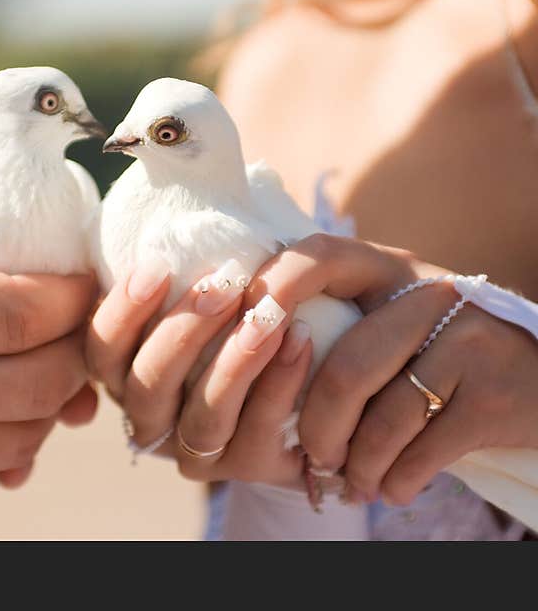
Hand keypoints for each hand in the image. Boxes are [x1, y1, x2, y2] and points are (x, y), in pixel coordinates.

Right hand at [0, 152, 97, 504]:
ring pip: (29, 430)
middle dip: (78, 344)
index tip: (81, 277)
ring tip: (50, 357)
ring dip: (58, 394)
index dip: (73, 295)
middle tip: (75, 318)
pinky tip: (12, 402)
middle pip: (43, 378)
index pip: (26, 312)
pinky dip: (21, 434)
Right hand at [85, 258, 313, 486]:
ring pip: (201, 419)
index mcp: (127, 371)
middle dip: (183, 333)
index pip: (101, 351)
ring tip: (270, 313)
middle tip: (224, 284)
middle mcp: (152, 416)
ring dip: (234, 363)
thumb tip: (170, 219)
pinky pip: (256, 435)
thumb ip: (182, 271)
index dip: (121, 314)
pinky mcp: (247, 467)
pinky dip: (278, 385)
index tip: (157, 267)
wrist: (312, 373)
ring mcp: (197, 449)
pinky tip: (301, 340)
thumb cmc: (244, 311)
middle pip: (146, 387)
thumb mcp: (207, 290)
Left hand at [243, 233, 537, 504]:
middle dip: (318, 429)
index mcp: (387, 268)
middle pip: (345, 369)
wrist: (537, 381)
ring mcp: (469, 339)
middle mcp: (430, 292)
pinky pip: (423, 452)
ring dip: (358, 466)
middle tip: (314, 457)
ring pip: (383, 420)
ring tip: (353, 481)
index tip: (241, 339)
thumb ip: (328, 321)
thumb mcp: (386, 319)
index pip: (316, 258)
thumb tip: (237, 357)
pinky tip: (392, 487)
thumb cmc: (434, 355)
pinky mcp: (498, 394)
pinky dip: (396, 482)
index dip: (271, 292)